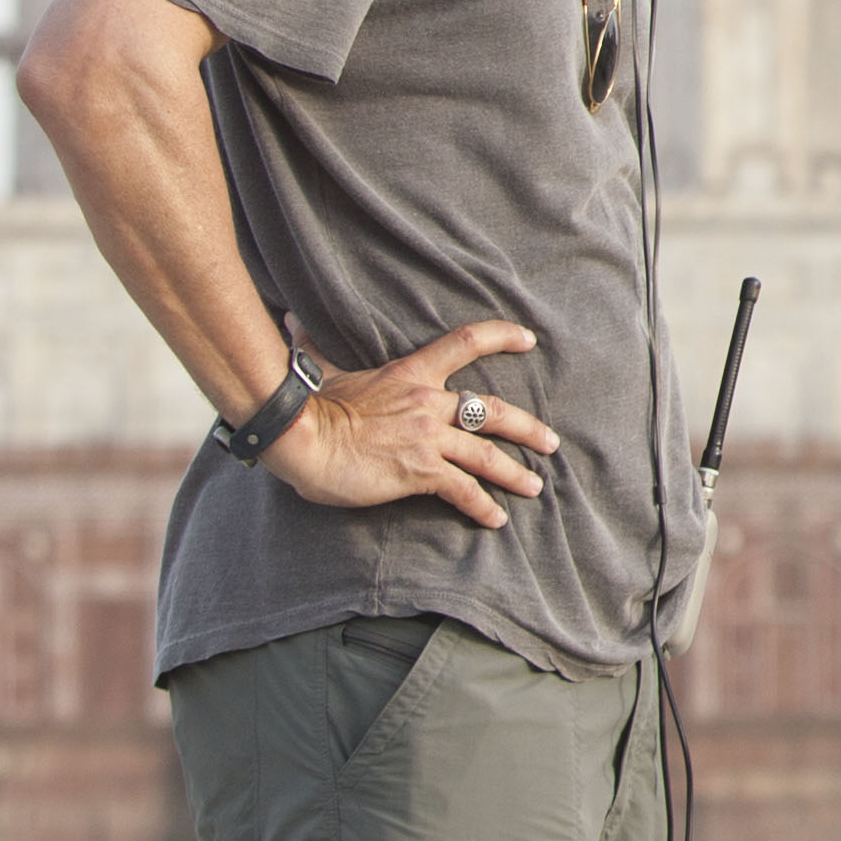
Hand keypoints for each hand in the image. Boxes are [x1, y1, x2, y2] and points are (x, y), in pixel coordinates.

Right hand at [271, 320, 556, 523]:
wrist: (300, 436)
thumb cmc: (307, 404)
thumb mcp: (320, 368)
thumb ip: (314, 346)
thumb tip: (289, 320)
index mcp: (411, 373)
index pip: (467, 342)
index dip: (502, 337)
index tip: (528, 339)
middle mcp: (429, 403)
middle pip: (494, 410)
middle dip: (528, 428)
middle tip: (550, 442)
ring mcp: (428, 438)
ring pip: (487, 455)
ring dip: (514, 473)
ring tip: (534, 487)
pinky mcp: (420, 471)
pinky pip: (463, 490)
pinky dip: (483, 506)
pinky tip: (496, 520)